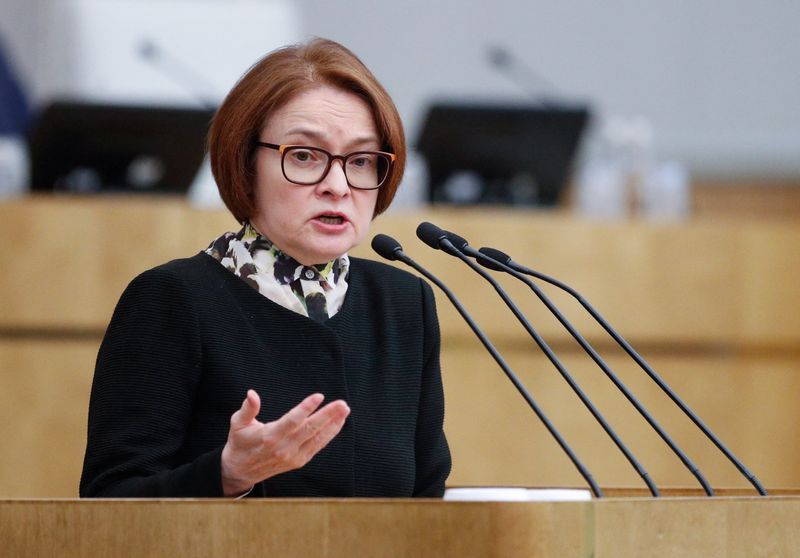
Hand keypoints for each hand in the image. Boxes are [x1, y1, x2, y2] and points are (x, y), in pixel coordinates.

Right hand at [220, 390, 349, 495]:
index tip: (319, 396)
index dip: (306, 408)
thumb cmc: (240, 442)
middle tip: (342, 404)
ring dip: (333, 424)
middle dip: (327, 415)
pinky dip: (329, 434)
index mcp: (269, 436)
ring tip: (345, 410)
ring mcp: (293, 456)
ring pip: (317, 438)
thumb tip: (252, 393)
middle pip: (310, 429)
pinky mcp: (299, 461)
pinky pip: (318, 446)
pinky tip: (338, 423)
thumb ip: (248, 409)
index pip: (292, 420)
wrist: (241, 470)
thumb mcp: (238, 424)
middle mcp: (283, 447)